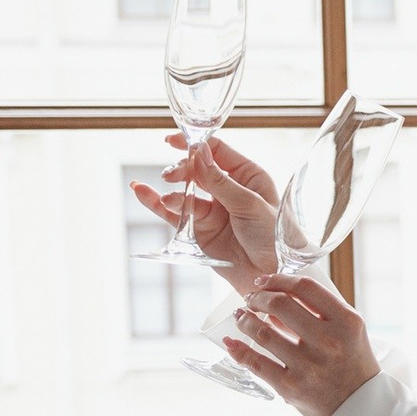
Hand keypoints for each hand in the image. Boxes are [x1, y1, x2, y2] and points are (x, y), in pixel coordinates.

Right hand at [130, 135, 281, 295]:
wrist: (272, 274)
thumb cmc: (274, 236)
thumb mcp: (250, 205)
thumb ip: (221, 182)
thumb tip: (198, 153)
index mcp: (249, 176)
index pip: (217, 151)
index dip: (195, 144)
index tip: (172, 140)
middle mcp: (229, 189)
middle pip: (196, 169)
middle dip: (182, 169)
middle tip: (173, 176)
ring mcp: (213, 209)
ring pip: (184, 190)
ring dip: (174, 190)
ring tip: (170, 198)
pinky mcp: (199, 229)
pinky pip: (175, 212)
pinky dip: (157, 203)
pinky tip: (142, 192)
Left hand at [220, 273, 380, 415]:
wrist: (360, 407)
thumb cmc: (352, 363)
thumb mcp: (350, 331)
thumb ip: (322, 311)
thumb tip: (278, 294)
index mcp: (347, 322)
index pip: (306, 288)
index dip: (278, 279)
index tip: (264, 281)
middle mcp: (329, 341)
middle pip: (280, 304)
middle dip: (257, 298)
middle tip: (250, 299)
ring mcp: (308, 365)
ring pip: (263, 333)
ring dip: (244, 320)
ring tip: (240, 317)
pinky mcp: (291, 387)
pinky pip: (256, 363)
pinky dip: (238, 350)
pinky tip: (230, 342)